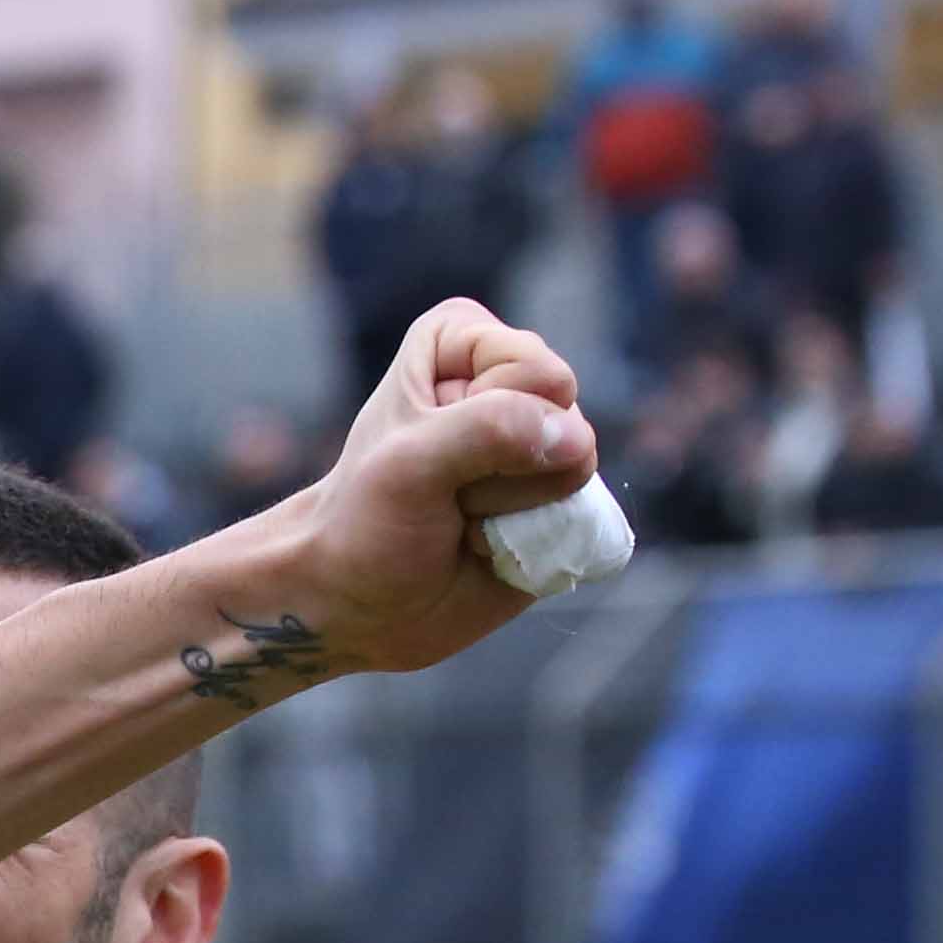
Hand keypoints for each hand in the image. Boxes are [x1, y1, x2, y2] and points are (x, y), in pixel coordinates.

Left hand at [247, 299, 603, 682]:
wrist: (357, 604)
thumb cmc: (366, 524)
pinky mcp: (554, 497)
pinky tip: (492, 544)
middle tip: (446, 492)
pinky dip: (537, 541)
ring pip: (578, 469)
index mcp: (463, 339)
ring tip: (462, 516)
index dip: (486, 421)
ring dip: (513, 509)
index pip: (536, 369)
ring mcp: (539, 440)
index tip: (427, 450)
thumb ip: (488, 429)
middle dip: (502, 470)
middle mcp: (510, 380)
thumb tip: (575, 438)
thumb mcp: (408, 464)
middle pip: (566, 417)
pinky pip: (585, 515)